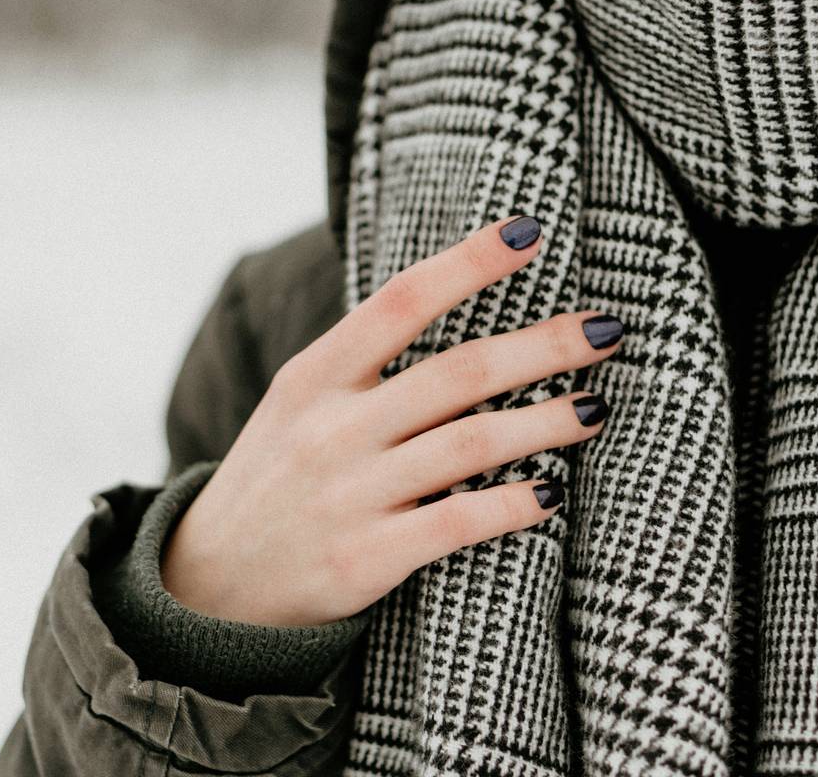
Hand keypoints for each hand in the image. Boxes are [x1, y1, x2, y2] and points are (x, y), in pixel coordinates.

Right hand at [161, 217, 621, 626]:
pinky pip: (458, 523)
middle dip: (543, 345)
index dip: (469, 264)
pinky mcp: (366, 559)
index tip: (530, 232)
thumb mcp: (295, 405)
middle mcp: (331, 428)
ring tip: (595, 408)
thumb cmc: (271, 481)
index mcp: (312, 377)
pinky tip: (551, 494)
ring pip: (471, 443)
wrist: (209, 585)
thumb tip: (452, 311)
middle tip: (608, 330)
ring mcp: (349, 494)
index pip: (400, 302)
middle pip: (457, 372)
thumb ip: (361, 365)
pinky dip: (513, 505)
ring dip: (546, 422)